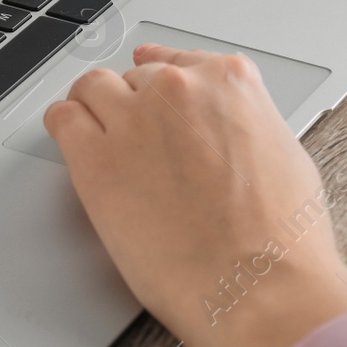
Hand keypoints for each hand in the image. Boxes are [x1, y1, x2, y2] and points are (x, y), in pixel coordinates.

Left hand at [45, 46, 346, 346]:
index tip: (152, 93)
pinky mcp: (95, 159)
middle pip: (135, 77)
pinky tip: (74, 143)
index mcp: (228, 82)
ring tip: (100, 138)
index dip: (161, 83)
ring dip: (96, 109)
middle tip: (138, 139)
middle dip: (136, 106)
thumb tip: (225, 129)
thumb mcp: (284, 154)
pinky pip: (62, 120)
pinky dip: (65, 127)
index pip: (176, 60)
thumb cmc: (281, 240)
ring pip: (93, 87)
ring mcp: (133, 120)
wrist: (260, 287)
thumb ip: (243, 123)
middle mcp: (177, 89)